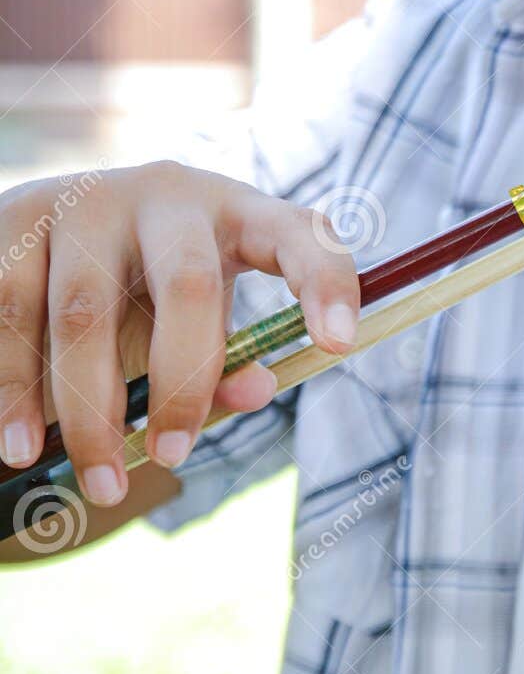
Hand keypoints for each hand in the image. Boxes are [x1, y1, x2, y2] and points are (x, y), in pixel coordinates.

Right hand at [0, 162, 358, 505]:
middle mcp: (168, 193)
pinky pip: (7, 309)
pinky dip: (13, 387)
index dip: (327, 285)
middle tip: (171, 457)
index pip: (303, 236)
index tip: (340, 343)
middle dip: (181, 384)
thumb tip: (256, 390)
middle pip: (188, 286)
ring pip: (84, 311)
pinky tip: (21, 444)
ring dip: (86, 408)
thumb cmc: (154, 297)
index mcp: (240, 214)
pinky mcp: (14, 214)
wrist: (54, 237)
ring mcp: (86, 198)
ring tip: (97, 480)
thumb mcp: (204, 324)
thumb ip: (230, 364)